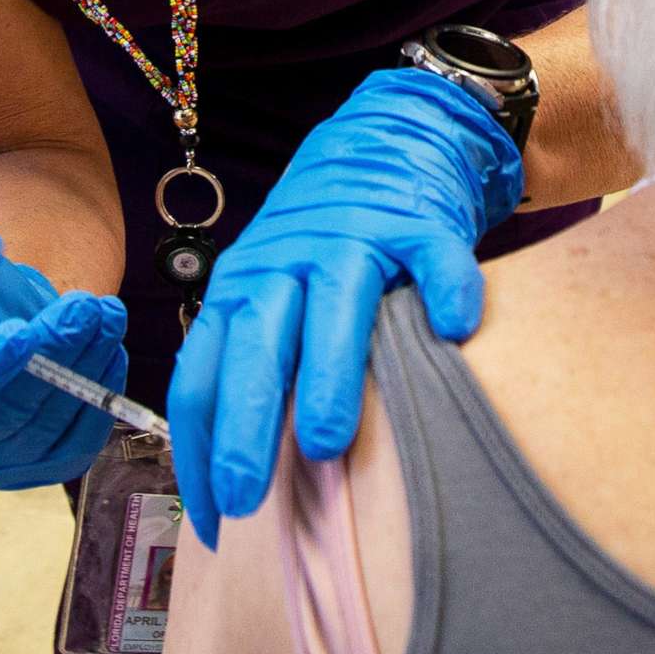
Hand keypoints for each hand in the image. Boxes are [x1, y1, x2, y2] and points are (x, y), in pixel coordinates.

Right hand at [0, 217, 128, 489]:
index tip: (20, 331)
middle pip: (5, 413)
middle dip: (52, 356)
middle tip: (86, 308)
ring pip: (48, 426)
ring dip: (86, 368)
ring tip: (107, 316)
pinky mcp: (43, 468)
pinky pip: (79, 441)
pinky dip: (100, 395)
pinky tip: (110, 350)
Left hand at [168, 68, 524, 548]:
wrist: (390, 133)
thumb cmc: (326, 240)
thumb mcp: (275, 289)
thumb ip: (259, 360)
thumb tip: (242, 474)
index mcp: (242, 286)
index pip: (202, 373)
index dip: (200, 449)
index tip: (213, 519)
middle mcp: (287, 261)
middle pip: (255, 343)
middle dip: (243, 422)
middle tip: (246, 494)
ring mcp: (354, 236)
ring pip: (333, 305)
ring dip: (324, 373)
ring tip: (323, 441)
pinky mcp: (418, 220)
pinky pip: (433, 255)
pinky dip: (444, 289)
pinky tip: (454, 329)